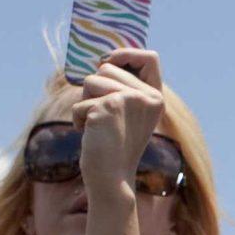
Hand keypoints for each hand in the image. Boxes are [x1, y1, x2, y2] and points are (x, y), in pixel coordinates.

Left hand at [74, 49, 167, 193]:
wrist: (111, 180)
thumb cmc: (113, 147)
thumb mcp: (125, 113)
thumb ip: (122, 88)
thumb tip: (103, 60)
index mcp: (156, 97)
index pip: (149, 57)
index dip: (126, 54)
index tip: (109, 62)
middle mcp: (148, 96)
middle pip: (107, 68)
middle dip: (94, 90)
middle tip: (104, 118)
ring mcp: (130, 100)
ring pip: (90, 81)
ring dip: (85, 103)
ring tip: (98, 127)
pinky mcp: (109, 106)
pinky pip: (80, 102)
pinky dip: (78, 119)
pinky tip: (90, 135)